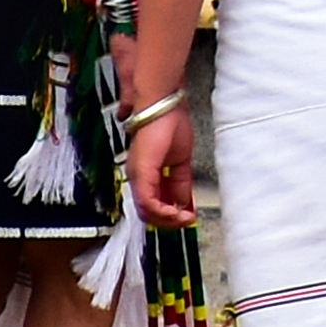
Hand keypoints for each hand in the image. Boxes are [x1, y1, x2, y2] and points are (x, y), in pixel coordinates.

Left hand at [131, 99, 200, 226]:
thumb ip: (180, 182)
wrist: (163, 105)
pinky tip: (177, 212)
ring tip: (184, 218)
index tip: (188, 216)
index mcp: (147, 172)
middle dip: (169, 221)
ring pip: (146, 212)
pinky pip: (149, 203)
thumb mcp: (181, 159)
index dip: (171, 214)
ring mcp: (137, 175)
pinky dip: (164, 212)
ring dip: (167, 219)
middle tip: (186, 221)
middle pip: (147, 212)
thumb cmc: (170, 122)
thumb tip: (185, 200)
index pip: (154, 203)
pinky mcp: (141, 173)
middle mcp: (138, 176)